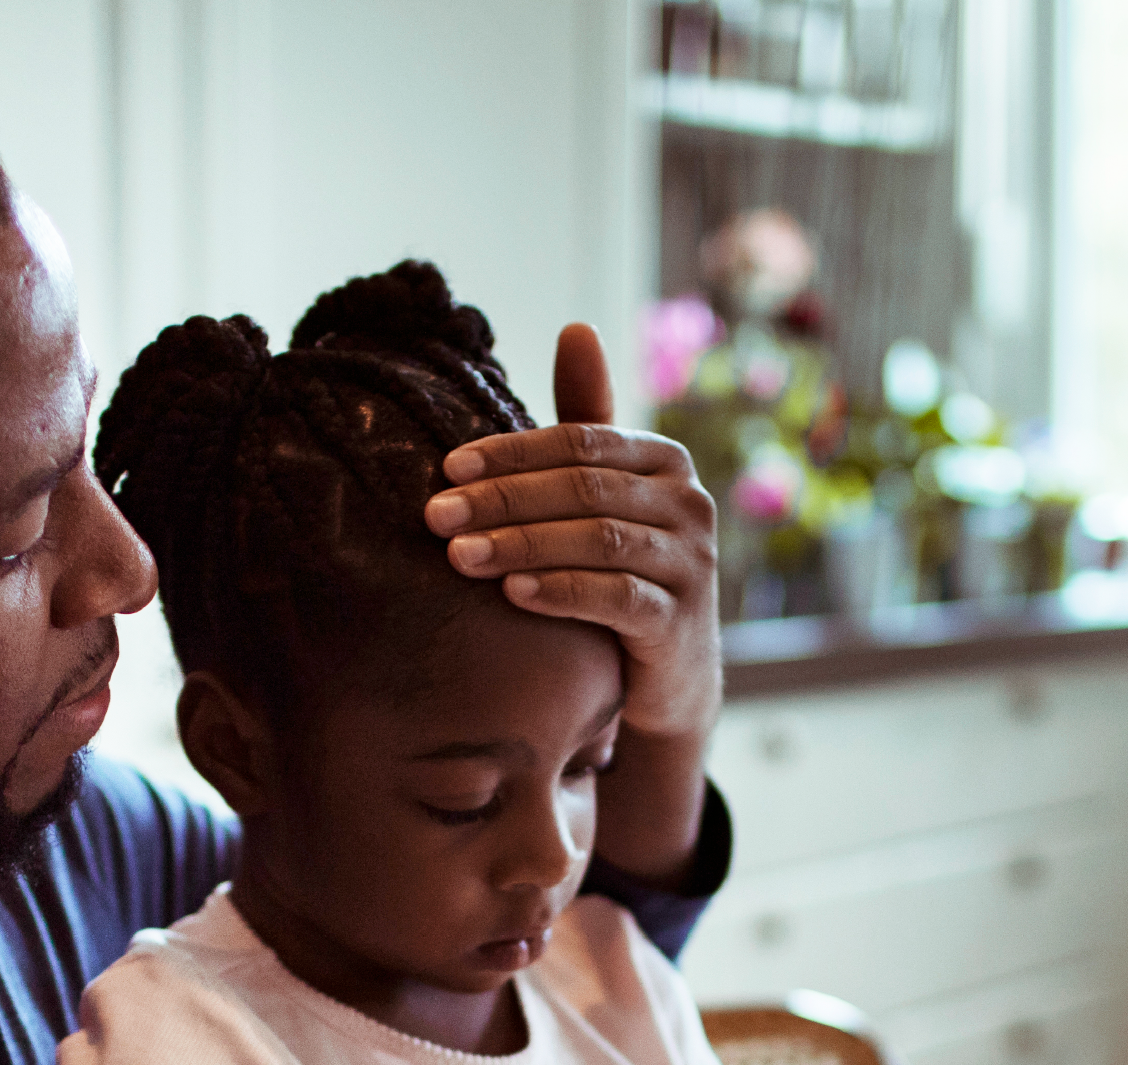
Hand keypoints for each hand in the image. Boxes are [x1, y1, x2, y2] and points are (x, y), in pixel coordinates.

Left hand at [424, 324, 720, 747]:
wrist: (666, 677)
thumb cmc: (623, 572)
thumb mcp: (604, 497)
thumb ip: (586, 422)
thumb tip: (576, 325)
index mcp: (665, 461)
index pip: (580, 441)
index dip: (511, 452)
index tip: (446, 469)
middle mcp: (689, 503)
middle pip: (584, 488)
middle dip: (503, 499)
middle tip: (435, 515)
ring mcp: (692, 563)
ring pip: (597, 540)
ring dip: (521, 545)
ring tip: (459, 556)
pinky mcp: (681, 622)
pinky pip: (616, 597)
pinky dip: (561, 591)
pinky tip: (512, 595)